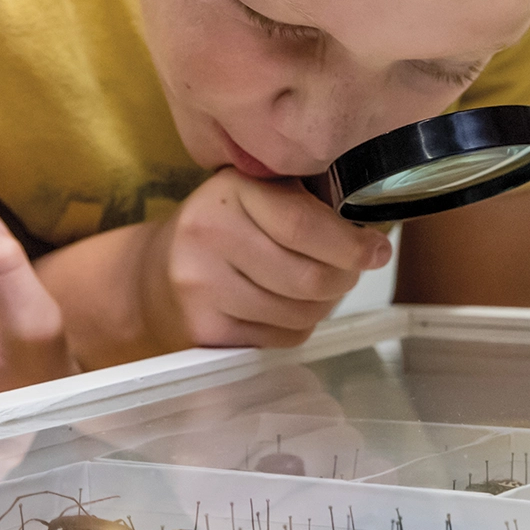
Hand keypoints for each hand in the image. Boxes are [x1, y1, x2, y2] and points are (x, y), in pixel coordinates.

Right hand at [139, 169, 391, 349]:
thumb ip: (306, 201)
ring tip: (315, 289)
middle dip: (345, 278)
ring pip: (301, 313)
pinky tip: (283, 309)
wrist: (151, 275)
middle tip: (351, 272)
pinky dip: (297, 328)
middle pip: (309, 276)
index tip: (378, 251)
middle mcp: (209, 234)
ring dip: (323, 305)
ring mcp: (201, 286)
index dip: (352, 245)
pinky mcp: (204, 330)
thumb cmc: (223, 230)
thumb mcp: (254, 194)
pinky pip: (281, 338)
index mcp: (231, 190)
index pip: (305, 225)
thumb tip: (372, 236)